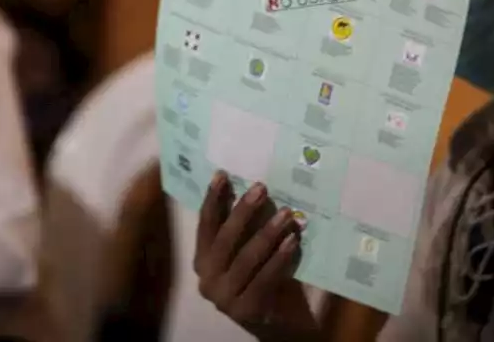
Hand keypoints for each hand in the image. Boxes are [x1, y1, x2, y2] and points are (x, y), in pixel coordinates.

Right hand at [195, 173, 320, 341]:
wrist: (279, 318)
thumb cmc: (261, 275)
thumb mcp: (245, 250)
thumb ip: (241, 227)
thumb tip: (251, 186)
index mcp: (201, 261)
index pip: (205, 225)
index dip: (212, 200)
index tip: (223, 175)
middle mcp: (207, 280)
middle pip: (224, 239)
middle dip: (242, 211)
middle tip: (261, 188)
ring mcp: (225, 298)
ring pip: (245, 258)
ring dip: (267, 233)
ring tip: (286, 213)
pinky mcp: (247, 310)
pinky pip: (265, 278)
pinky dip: (280, 258)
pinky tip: (292, 241)